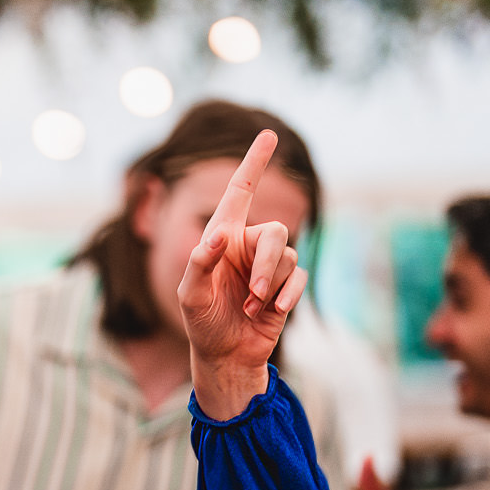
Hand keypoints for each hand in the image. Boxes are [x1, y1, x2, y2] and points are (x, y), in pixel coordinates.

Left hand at [178, 130, 306, 418]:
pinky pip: (299, 278)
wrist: (225, 355)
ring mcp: (270, 265)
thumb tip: (219, 236)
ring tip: (252, 307)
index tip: (268, 135)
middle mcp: (249, 244)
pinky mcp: (286, 286)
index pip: (241, 191)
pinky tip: (272, 312)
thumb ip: (199, 262)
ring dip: (270, 284)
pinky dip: (287, 295)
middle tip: (252, 293)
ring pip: (288, 256)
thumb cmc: (202, 322)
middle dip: (267, 262)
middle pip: (276, 232)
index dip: (254, 163)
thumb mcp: (189, 295)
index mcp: (224, 236)